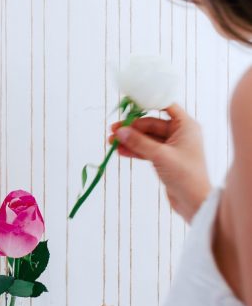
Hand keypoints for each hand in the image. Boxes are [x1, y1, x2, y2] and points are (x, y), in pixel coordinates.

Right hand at [110, 104, 210, 221]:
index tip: (130, 106)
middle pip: (151, 124)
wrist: (193, 201)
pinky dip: (134, 150)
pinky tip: (120, 151)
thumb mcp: (160, 155)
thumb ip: (139, 142)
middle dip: (132, 128)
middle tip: (113, 131)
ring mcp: (171, 147)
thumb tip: (120, 132)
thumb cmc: (185, 175)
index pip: (166, 106)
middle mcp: (179, 133)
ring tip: (111, 142)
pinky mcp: (164, 159)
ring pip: (147, 138)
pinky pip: (146, 150)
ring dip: (130, 140)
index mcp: (186, 126)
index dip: (148, 104)